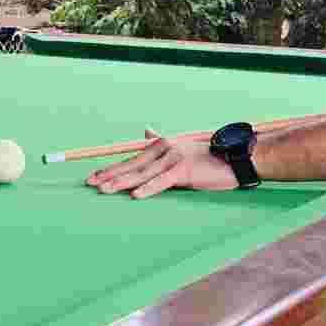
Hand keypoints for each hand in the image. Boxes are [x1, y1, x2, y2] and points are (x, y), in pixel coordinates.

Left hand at [88, 128, 237, 199]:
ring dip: (121, 183)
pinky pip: (162, 182)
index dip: (112, 168)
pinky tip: (134, 196)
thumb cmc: (209, 157)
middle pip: (131, 165)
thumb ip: (161, 140)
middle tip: (89, 183)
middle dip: (109, 175)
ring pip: (142, 174)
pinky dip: (147, 189)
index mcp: (161, 145)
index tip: (94, 175)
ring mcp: (173, 158)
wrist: (235, 158)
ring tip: (104, 190)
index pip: (132, 159)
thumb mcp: (182, 147)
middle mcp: (164, 149)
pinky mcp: (184, 170)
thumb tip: (145, 129)